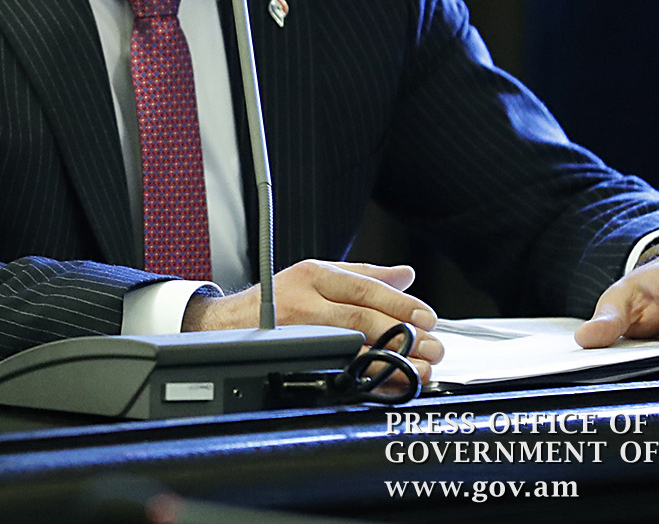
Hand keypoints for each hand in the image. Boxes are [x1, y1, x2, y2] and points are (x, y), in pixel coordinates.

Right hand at [182, 259, 444, 380]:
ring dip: (391, 361)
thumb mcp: (316, 276)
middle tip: (433, 347)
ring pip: (351, 348)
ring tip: (420, 369)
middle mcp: (302, 301)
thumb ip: (363, 275)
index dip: (400, 304)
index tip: (428, 317)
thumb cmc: (275, 302)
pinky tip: (388, 384)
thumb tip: (407, 274)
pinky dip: (367, 381)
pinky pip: (336, 372)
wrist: (225, 326)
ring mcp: (295, 334)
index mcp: (312, 274)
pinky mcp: (290, 360)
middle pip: (361, 318)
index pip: (364, 287)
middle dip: (403, 334)